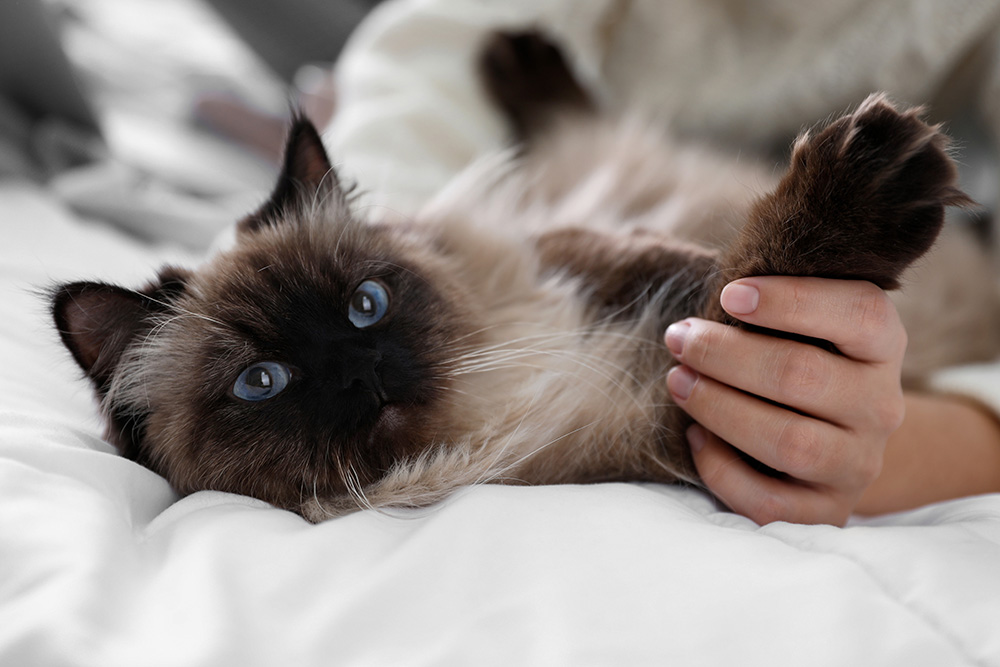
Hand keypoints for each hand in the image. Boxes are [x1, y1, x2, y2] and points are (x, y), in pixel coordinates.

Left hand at [664, 277, 906, 525]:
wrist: (836, 440)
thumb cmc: (799, 360)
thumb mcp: (804, 325)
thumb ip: (771, 304)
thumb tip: (713, 297)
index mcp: (881, 345)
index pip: (857, 313)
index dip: (790, 301)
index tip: (729, 295)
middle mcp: (880, 406)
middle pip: (802, 375)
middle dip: (726, 354)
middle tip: (679, 338)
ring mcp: (858, 464)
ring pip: (790, 441)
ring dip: (720, 407)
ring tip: (678, 381)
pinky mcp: (827, 510)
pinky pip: (770, 501)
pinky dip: (722, 469)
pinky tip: (695, 437)